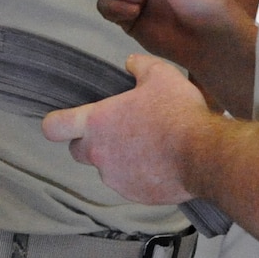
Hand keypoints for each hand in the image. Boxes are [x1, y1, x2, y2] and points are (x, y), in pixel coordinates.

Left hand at [44, 53, 207, 205]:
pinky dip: (139, 175)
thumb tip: (130, 62)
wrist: (204, 154)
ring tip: (147, 146)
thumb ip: (139, 66)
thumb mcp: (161, 75)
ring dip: (118, 160)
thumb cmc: (178, 113)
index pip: (54, 127)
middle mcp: (99, 154)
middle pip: (78, 151)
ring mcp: (115, 178)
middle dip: (90, 142)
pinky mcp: (135, 194)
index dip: (57, 124)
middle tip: (115, 132)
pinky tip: (160, 163)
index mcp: (96, 123)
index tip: (65, 122)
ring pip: (106, 169)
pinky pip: (129, 184)